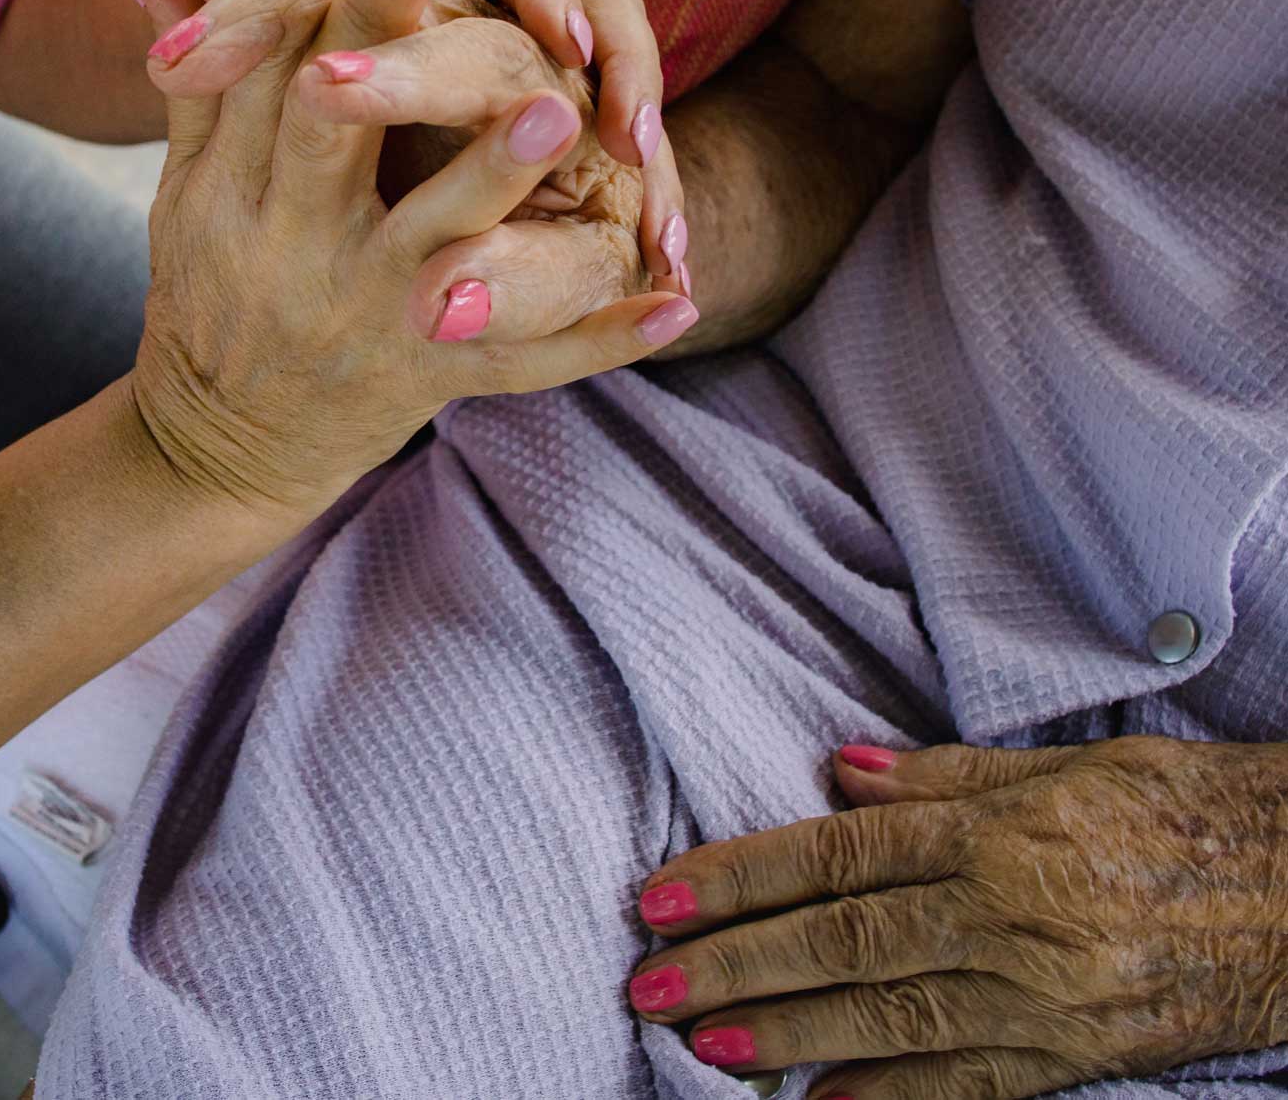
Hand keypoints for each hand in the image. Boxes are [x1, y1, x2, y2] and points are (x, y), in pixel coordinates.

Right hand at [113, 0, 696, 518]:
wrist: (224, 445)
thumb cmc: (215, 289)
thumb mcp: (190, 184)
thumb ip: (200, 71)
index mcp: (234, 188)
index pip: (268, 53)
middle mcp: (296, 249)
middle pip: (333, 133)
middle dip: (382, 42)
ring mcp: (370, 318)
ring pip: (438, 243)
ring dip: (498, 178)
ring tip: (564, 110)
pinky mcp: (431, 378)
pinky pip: (525, 364)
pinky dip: (602, 340)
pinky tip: (678, 306)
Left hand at [627, 737, 1287, 1098]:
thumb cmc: (1182, 806)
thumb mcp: (1066, 765)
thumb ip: (943, 777)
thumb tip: (841, 772)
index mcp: (998, 833)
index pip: (837, 854)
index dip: (742, 876)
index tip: (662, 896)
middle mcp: (1011, 918)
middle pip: (846, 943)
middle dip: (737, 964)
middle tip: (649, 984)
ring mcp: (1045, 998)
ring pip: (891, 1022)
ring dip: (789, 1037)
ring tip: (706, 1046)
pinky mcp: (1079, 1057)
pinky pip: (972, 1087)